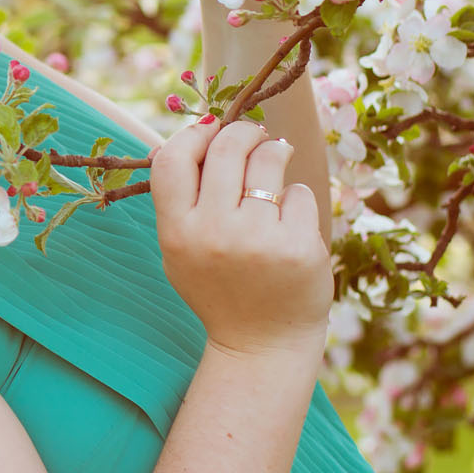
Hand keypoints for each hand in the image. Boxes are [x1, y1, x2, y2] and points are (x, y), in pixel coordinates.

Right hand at [147, 117, 330, 360]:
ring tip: (276, 158)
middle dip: (244, 132)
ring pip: (269, 161)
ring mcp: (258, 239)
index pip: (173, 160)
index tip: (211, 131)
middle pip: (227, 149)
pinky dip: (297, 198)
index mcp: (178, 232)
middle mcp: (214, 233)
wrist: (261, 342)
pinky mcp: (298, 246)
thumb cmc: (218, 285)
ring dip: (275, 152)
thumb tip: (184, 137)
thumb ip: (178, 200)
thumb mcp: (180, 249)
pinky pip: (300, 193)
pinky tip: (290, 219)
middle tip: (254, 135)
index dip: (193, 135)